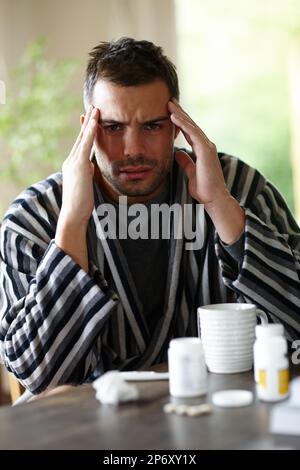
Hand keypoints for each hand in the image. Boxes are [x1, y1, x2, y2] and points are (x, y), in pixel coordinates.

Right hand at [60, 105, 98, 226]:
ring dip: (90, 122)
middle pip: (81, 138)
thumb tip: (91, 167)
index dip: (85, 132)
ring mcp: (73, 163)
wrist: (73, 214)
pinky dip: (91, 132)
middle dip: (87, 122)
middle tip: (92, 108)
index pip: (81, 145)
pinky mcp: (79, 165)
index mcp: (72, 166)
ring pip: (83, 138)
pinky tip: (95, 121)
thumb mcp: (86, 185)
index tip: (89, 120)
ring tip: (96, 109)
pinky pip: (86, 145)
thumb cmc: (81, 204)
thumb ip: (88, 173)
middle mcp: (70, 162)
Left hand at [168, 99, 227, 208]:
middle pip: (191, 125)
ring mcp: (207, 147)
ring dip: (180, 114)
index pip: (190, 132)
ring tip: (169, 103)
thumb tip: (177, 153)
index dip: (180, 121)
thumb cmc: (204, 189)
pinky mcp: (206, 150)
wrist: (214, 198)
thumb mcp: (190, 173)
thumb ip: (185, 162)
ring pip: (191, 126)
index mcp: (202, 150)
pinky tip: (174, 117)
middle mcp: (206, 146)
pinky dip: (183, 124)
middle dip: (180, 112)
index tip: (170, 112)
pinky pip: (193, 133)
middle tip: (169, 101)